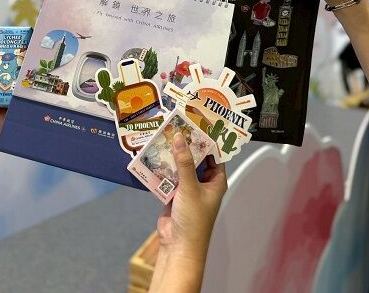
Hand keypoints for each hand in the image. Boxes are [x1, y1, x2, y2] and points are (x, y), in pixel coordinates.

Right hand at [150, 134, 226, 292]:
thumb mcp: (190, 187)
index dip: (206, 139)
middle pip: (195, 159)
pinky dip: (162, 169)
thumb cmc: (193, 219)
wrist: (178, 245)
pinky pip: (168, 177)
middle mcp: (204, 183)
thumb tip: (180, 138)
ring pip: (180, 167)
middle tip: (176, 126)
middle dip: (186, 146)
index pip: (214, 154)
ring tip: (163, 135)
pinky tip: (153, 155)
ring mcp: (188, 188)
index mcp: (216, 180)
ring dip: (172, 156)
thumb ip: (184, 163)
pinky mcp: (173, 195)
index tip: (197, 123)